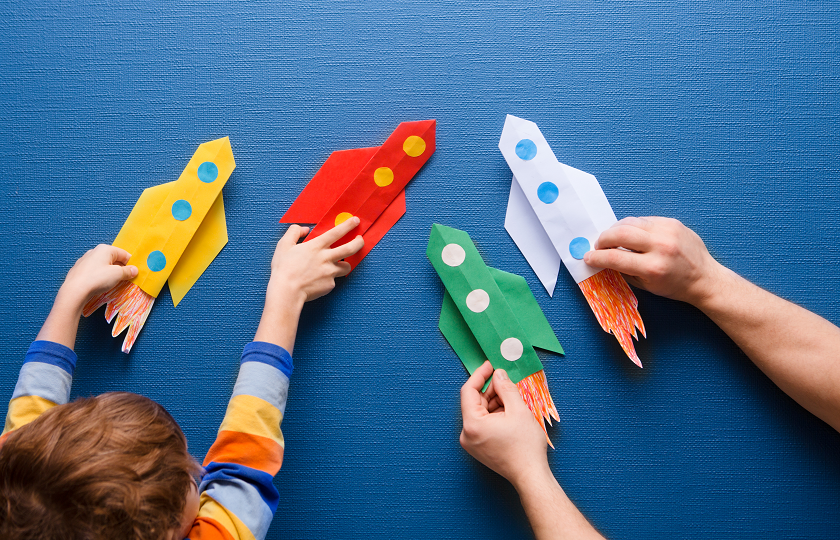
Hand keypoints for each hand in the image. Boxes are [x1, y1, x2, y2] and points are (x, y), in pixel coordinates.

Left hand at [58, 244, 137, 308]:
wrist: (74, 291)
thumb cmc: (97, 279)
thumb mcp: (117, 275)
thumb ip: (128, 271)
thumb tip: (134, 270)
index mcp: (105, 249)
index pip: (124, 254)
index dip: (131, 263)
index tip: (134, 273)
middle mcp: (94, 252)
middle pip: (113, 259)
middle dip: (120, 268)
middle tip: (125, 279)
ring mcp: (84, 260)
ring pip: (103, 265)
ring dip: (110, 272)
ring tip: (112, 283)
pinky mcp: (78, 270)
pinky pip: (94, 271)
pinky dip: (99, 276)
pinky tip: (100, 284)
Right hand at [266, 217, 364, 305]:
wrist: (286, 292)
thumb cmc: (283, 269)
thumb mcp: (283, 245)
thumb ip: (294, 232)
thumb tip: (305, 229)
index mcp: (316, 246)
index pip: (337, 232)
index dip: (348, 225)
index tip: (355, 221)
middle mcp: (326, 258)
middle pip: (350, 248)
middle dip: (359, 242)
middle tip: (360, 239)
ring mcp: (330, 272)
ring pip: (347, 266)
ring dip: (345, 264)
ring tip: (340, 264)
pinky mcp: (330, 285)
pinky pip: (334, 280)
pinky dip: (329, 278)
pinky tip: (319, 280)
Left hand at [459, 361, 550, 488]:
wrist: (530, 475)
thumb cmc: (525, 446)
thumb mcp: (518, 410)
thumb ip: (506, 388)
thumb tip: (498, 374)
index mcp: (472, 424)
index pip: (468, 391)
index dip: (480, 375)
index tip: (490, 365)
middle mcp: (467, 434)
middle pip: (474, 402)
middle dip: (490, 390)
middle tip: (506, 381)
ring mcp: (471, 443)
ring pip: (479, 413)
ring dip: (494, 402)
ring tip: (512, 397)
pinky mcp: (479, 448)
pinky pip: (482, 424)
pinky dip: (494, 414)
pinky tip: (509, 411)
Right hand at [583, 216, 723, 305]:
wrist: (704, 278)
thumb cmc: (674, 286)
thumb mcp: (646, 285)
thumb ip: (623, 270)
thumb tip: (603, 259)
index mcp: (653, 267)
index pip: (615, 257)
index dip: (597, 257)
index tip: (588, 257)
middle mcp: (661, 246)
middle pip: (620, 233)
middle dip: (603, 239)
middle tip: (599, 246)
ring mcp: (667, 231)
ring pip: (630, 222)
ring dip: (616, 230)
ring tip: (613, 239)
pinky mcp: (672, 222)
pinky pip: (644, 220)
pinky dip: (633, 227)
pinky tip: (632, 235)